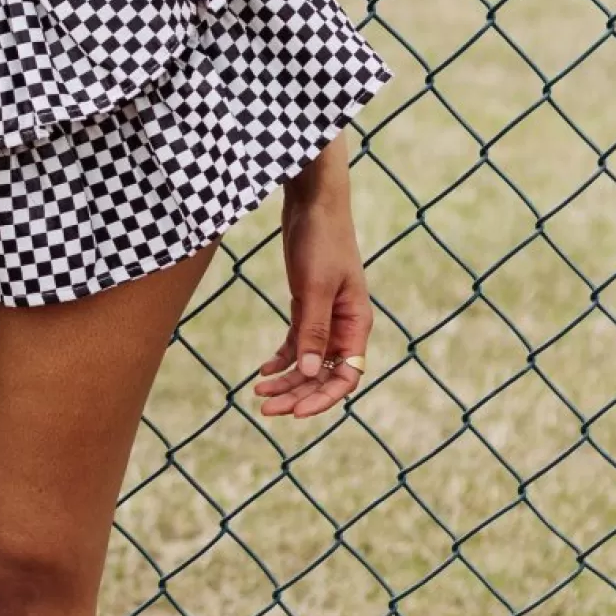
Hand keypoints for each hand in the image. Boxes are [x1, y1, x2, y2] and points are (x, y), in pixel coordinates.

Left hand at [255, 146, 372, 420]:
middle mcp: (344, 326)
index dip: (322, 398)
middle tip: (266, 409)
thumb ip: (312, 329)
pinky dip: (282, 359)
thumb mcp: (315, 286)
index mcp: (356, 324)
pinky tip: (262, 372)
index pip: (347, 376)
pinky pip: (297, 343)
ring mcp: (326, 317)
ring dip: (287, 381)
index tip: (294, 412)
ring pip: (308, 362)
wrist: (312, 202)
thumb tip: (308, 371)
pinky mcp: (307, 306)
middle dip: (298, 395)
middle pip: (324, 374)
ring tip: (258, 396)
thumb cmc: (320, 240)